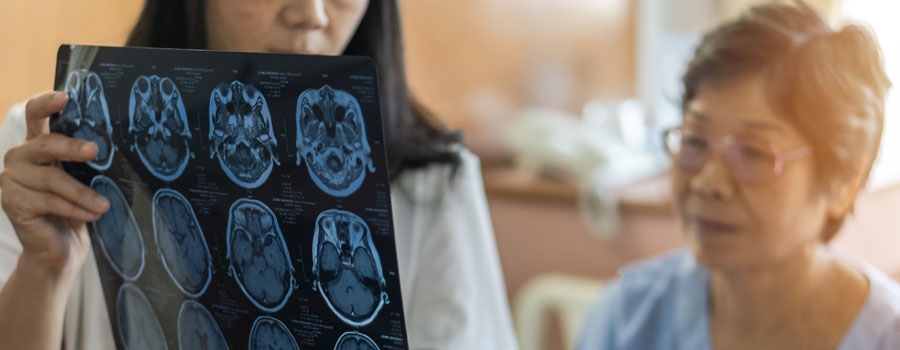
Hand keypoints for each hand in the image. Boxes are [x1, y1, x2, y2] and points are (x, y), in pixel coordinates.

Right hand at [0, 91, 109, 274]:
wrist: (60, 248)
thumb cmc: (75, 208)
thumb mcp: (83, 179)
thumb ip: (84, 161)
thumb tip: (111, 145)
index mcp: (36, 144)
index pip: (35, 114)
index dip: (46, 103)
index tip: (65, 97)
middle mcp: (19, 156)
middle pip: (44, 144)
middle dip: (71, 147)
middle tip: (95, 151)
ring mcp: (11, 179)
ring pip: (51, 179)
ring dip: (82, 193)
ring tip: (104, 205)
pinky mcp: (10, 202)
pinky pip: (48, 202)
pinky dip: (74, 209)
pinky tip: (92, 215)